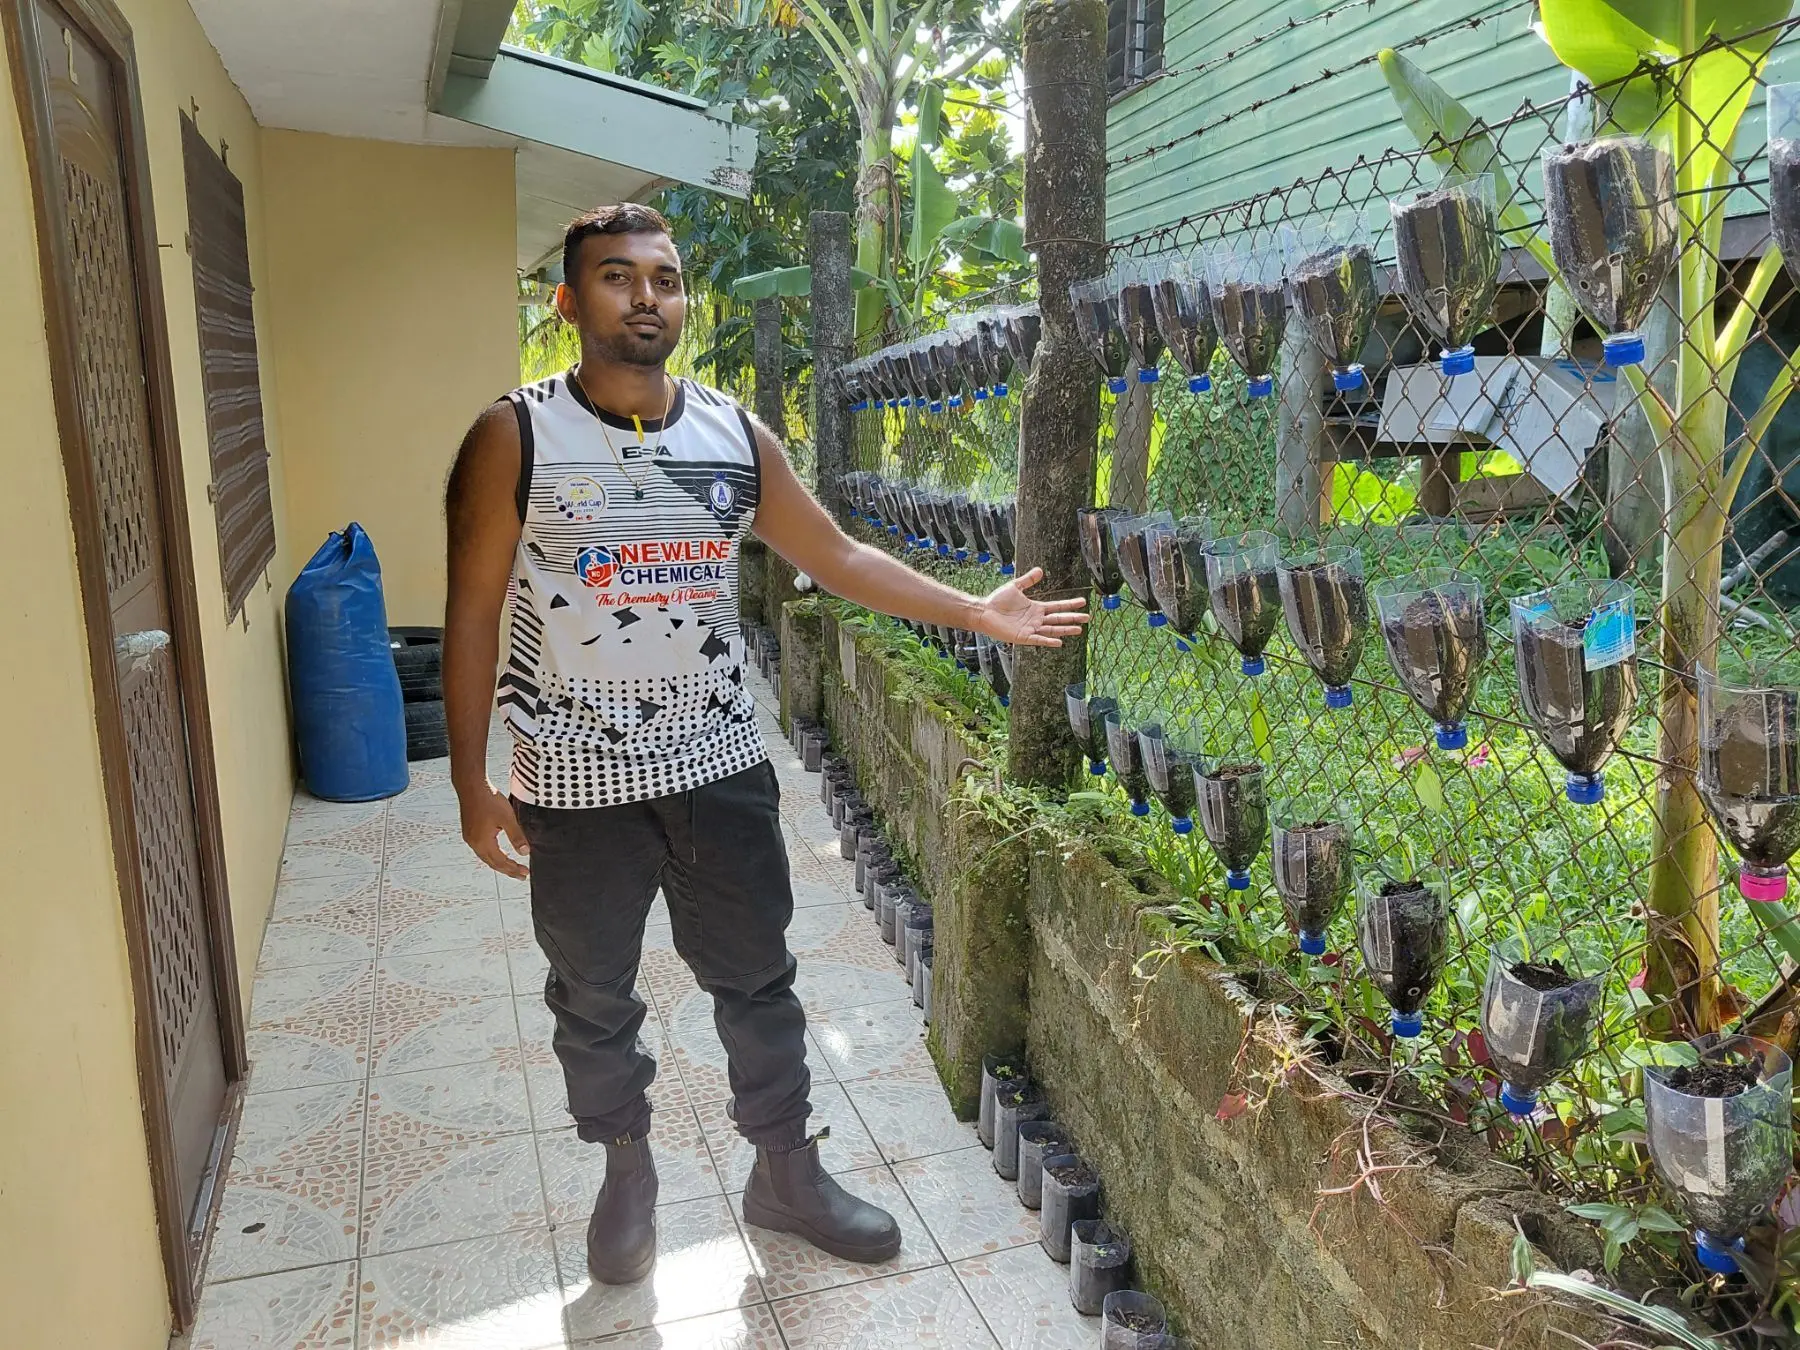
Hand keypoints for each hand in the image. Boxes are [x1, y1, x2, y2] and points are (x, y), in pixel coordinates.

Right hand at [458, 782, 529, 878]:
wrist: (471, 786)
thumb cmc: (488, 799)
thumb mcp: (507, 818)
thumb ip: (516, 836)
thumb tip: (525, 852)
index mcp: (483, 842)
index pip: (501, 862)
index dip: (513, 869)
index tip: (525, 873)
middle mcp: (474, 843)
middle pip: (492, 863)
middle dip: (507, 870)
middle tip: (520, 875)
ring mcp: (470, 837)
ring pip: (486, 857)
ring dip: (499, 863)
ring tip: (511, 867)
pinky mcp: (469, 830)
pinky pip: (481, 849)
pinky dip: (492, 854)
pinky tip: (498, 852)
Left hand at [972, 567, 1090, 646]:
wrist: (984, 611)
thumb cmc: (997, 601)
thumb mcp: (1015, 586)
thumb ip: (1028, 580)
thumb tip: (1040, 570)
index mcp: (1036, 608)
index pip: (1057, 607)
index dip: (1069, 604)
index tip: (1082, 602)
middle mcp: (1036, 620)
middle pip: (1058, 619)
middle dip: (1072, 618)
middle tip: (1087, 617)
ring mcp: (1030, 629)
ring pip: (1052, 630)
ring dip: (1065, 630)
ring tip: (1079, 629)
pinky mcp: (1022, 637)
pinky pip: (1038, 640)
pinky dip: (1048, 641)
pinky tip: (1059, 642)